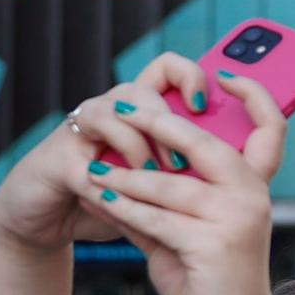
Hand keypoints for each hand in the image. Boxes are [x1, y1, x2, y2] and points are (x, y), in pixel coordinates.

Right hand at [0, 53, 211, 252]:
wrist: (49, 223)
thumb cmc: (114, 203)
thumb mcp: (161, 192)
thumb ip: (193, 175)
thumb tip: (245, 171)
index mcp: (143, 114)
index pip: (171, 70)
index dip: (193, 74)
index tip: (207, 103)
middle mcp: (115, 110)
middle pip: (149, 84)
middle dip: (174, 122)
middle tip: (188, 161)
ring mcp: (86, 126)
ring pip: (123, 109)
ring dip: (146, 144)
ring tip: (160, 176)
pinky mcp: (60, 152)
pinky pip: (91, 149)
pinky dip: (112, 171)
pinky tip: (123, 192)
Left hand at [77, 71, 287, 294]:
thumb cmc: (210, 279)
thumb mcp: (189, 229)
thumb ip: (164, 198)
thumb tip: (116, 167)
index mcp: (255, 185)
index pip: (269, 126)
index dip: (253, 92)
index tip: (222, 73)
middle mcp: (253, 195)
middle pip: (202, 142)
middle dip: (155, 122)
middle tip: (116, 108)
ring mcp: (237, 218)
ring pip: (167, 184)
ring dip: (124, 177)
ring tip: (92, 169)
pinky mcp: (214, 244)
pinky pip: (156, 217)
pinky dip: (122, 209)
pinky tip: (99, 199)